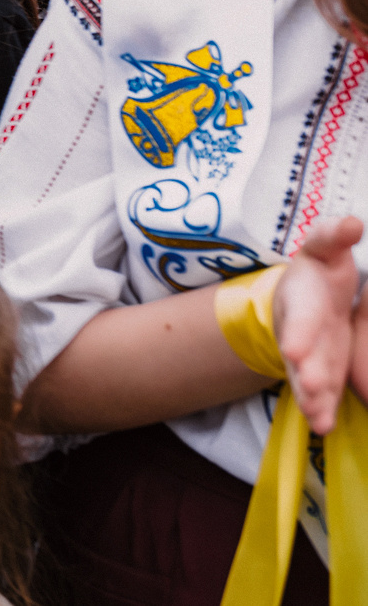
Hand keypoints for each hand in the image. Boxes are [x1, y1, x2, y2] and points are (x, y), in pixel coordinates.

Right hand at [272, 216, 365, 434]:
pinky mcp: (322, 373)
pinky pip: (321, 395)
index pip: (301, 317)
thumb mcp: (323, 249)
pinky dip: (321, 410)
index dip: (298, 333)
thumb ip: (334, 236)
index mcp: (302, 300)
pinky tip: (324, 425)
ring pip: (308, 379)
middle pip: (302, 354)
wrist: (306, 296)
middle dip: (307, 371)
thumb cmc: (319, 270)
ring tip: (318, 416)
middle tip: (314, 387)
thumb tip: (353, 223)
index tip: (296, 348)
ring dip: (313, 397)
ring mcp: (310, 356)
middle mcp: (301, 332)